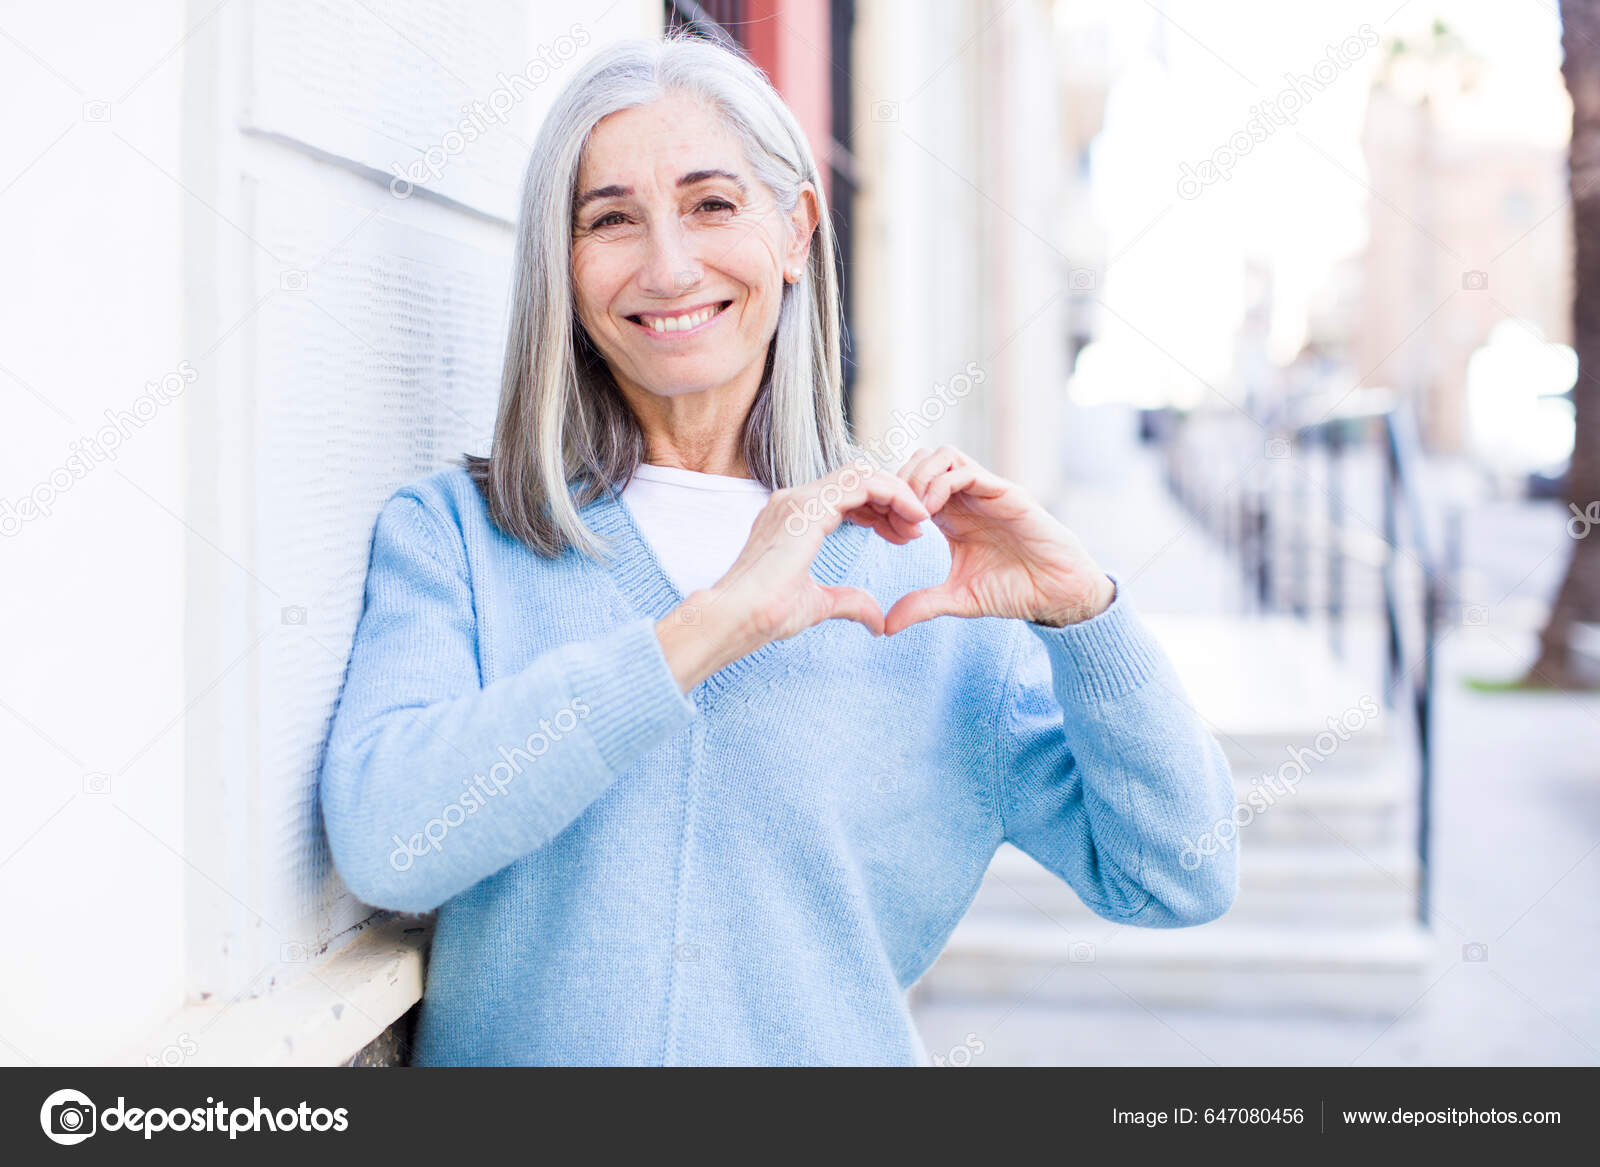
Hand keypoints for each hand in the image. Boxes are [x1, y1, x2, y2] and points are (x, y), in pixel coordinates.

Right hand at [655, 461, 929, 689]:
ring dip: (896, 493)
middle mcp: (795, 500)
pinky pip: (861, 483)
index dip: (881, 509)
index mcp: (795, 517)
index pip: (847, 494)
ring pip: (862, 474)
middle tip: (917, 528)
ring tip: (918, 522)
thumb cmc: (764, 615)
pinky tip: (912, 516)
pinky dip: (892, 493)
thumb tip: (877, 621)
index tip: (904, 536)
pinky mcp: (807, 507)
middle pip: (857, 478)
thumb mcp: (817, 605)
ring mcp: (799, 500)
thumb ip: (849, 602)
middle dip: (893, 499)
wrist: (735, 617)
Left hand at [882, 446, 1114, 635]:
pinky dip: (940, 485)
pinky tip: (931, 516)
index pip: (912, 486)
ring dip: (918, 479)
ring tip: (915, 516)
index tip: (889, 534)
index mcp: (952, 516)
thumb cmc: (1015, 591)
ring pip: (941, 456)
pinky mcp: (1005, 493)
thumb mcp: (959, 599)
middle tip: (899, 520)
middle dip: (901, 484)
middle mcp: (967, 498)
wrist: (1058, 595)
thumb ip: (923, 605)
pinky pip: (965, 471)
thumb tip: (887, 626)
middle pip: (921, 461)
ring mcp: (986, 492)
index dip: (894, 503)